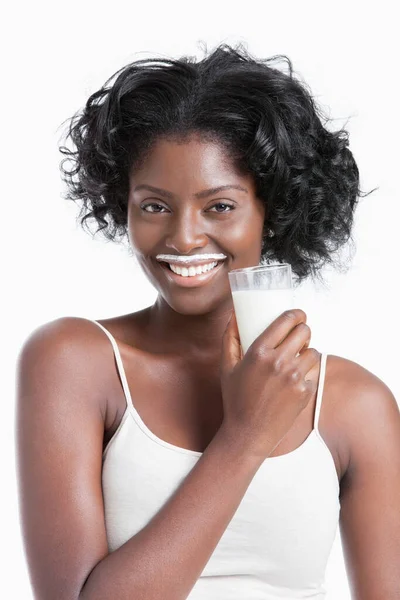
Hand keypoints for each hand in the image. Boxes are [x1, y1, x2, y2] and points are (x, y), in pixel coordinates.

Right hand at [219, 308, 319, 459]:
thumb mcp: (227, 367)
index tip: (298, 315)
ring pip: (314, 352)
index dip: (296, 314)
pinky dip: (307, 374)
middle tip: (299, 336)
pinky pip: (313, 374)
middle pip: (304, 332)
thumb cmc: (235, 399)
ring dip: (308, 352)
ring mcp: (294, 378)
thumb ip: (229, 338)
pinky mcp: (304, 392)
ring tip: (298, 358)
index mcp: (259, 352)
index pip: (287, 321)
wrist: (248, 433)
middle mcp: (278, 362)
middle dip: (303, 330)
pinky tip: (295, 380)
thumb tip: (234, 315)